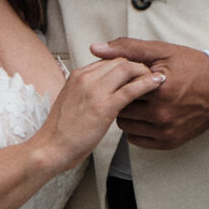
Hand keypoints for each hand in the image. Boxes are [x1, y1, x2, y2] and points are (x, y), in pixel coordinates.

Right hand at [31, 58, 162, 172]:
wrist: (50, 148)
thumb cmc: (61, 132)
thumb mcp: (72, 103)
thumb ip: (85, 93)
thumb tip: (100, 92)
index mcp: (77, 76)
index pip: (108, 60)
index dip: (126, 64)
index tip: (138, 72)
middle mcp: (85, 78)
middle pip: (119, 60)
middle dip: (138, 65)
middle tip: (152, 73)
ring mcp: (94, 90)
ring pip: (127, 68)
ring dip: (145, 71)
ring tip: (158, 78)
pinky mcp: (104, 106)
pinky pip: (131, 88)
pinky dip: (148, 83)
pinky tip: (158, 83)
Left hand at [91, 38, 208, 149]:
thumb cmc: (191, 66)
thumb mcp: (161, 51)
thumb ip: (127, 49)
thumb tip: (95, 48)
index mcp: (159, 89)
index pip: (121, 88)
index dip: (123, 81)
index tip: (132, 76)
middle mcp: (162, 114)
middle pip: (121, 109)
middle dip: (123, 98)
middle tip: (135, 90)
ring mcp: (165, 131)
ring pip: (125, 126)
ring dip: (128, 114)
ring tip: (141, 102)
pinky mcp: (168, 143)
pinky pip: (136, 139)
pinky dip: (136, 128)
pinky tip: (146, 116)